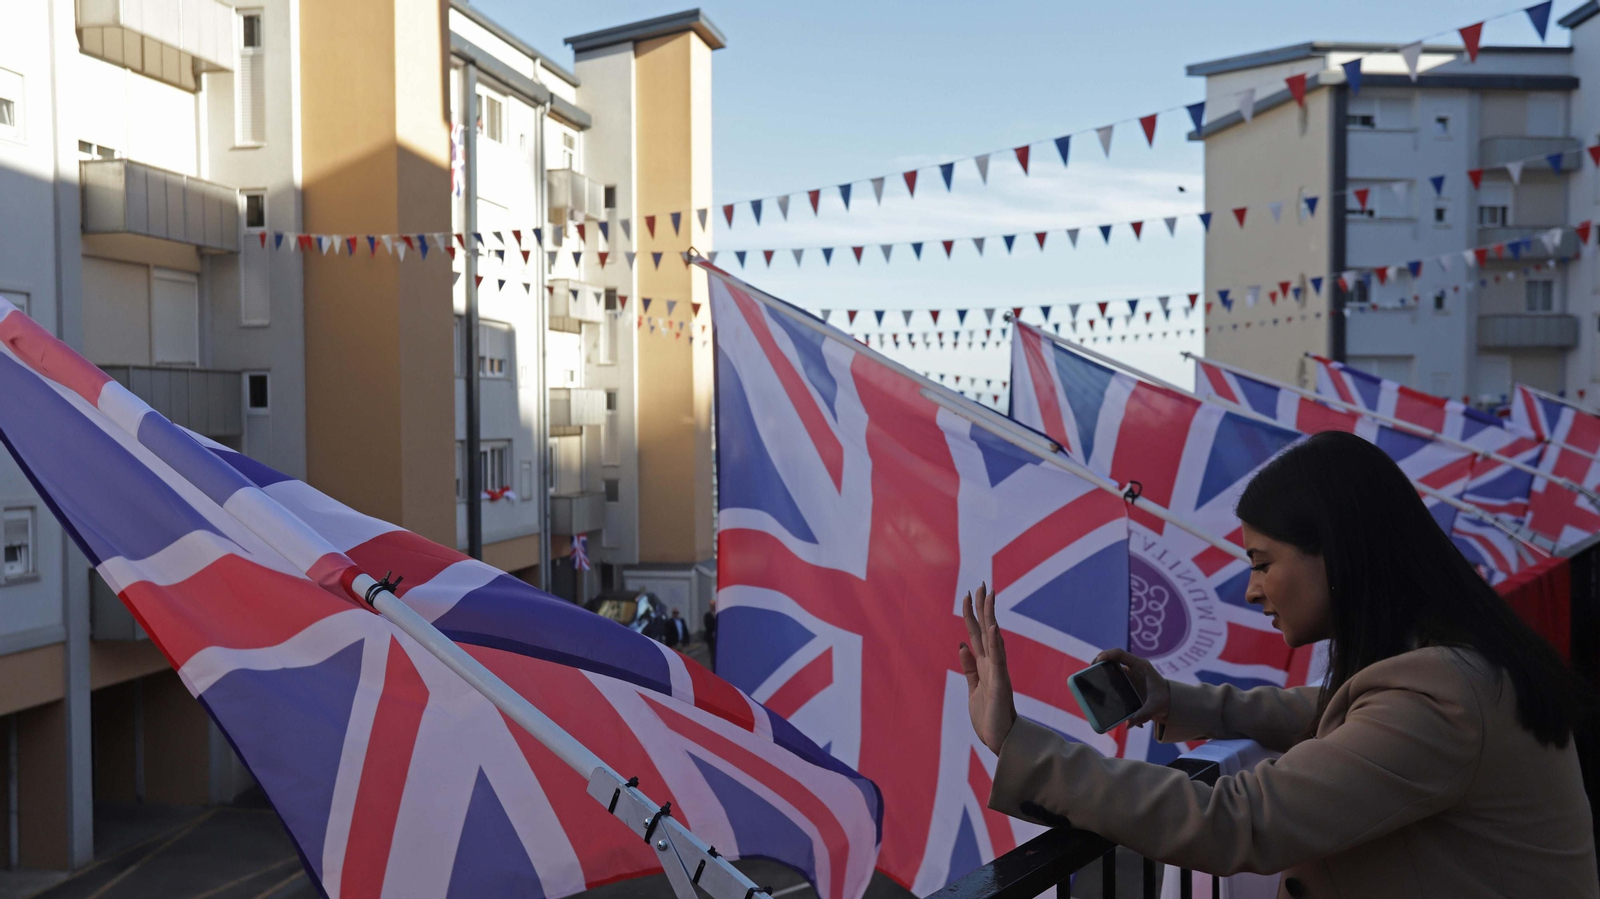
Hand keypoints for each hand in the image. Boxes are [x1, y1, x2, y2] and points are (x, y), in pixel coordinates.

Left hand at [958, 583, 1016, 755]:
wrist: (1000, 742)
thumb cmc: (988, 718)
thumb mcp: (972, 688)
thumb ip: (969, 668)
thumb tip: (961, 644)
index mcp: (984, 665)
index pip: (977, 634)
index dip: (972, 614)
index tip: (969, 594)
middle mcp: (992, 664)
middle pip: (986, 630)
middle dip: (983, 607)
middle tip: (983, 583)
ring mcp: (997, 672)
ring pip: (993, 638)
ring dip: (990, 617)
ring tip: (989, 595)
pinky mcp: (1000, 684)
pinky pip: (998, 660)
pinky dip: (996, 643)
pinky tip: (993, 626)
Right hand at [1092, 648, 1170, 727]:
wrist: (1169, 702)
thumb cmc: (1164, 700)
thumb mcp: (1156, 707)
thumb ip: (1143, 715)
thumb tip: (1128, 724)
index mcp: (1141, 666)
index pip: (1121, 654)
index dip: (1107, 654)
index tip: (1097, 661)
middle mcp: (1133, 667)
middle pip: (1112, 659)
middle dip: (1099, 662)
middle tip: (1089, 670)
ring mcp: (1129, 674)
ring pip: (1111, 669)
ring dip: (1101, 673)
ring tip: (1091, 681)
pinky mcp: (1127, 683)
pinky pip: (1113, 679)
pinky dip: (1106, 684)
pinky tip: (1101, 693)